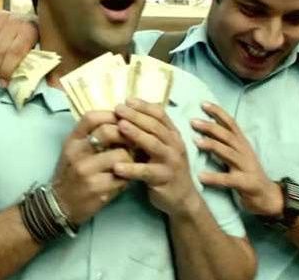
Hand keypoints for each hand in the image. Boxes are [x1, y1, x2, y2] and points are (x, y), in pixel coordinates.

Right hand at [0, 8, 38, 87]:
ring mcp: (1, 16)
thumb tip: (46, 84)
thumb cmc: (34, 37)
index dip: (7, 70)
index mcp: (30, 30)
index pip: (14, 52)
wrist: (28, 17)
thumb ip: (40, 65)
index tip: (4, 83)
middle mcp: (15, 20)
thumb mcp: (42, 48)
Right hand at [52, 111, 133, 225]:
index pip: (91, 117)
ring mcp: (86, 171)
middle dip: (127, 134)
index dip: (111, 115)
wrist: (60, 205)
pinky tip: (127, 177)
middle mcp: (77, 153)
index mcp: (72, 141)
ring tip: (132, 161)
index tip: (124, 119)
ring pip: (121, 154)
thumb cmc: (71, 174)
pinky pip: (123, 176)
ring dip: (132, 157)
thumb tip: (121, 122)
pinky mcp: (97, 188)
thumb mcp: (74, 151)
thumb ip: (91, 136)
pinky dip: (129, 175)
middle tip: (135, 140)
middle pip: (107, 131)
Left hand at [112, 99, 201, 217]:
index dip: (144, 106)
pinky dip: (131, 168)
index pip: (160, 114)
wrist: (182, 198)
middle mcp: (175, 145)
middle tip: (118, 109)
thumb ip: (150, 134)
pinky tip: (116, 166)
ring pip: (153, 144)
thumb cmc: (165, 169)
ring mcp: (171, 162)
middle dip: (136, 115)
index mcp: (173, 135)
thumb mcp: (161, 148)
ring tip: (119, 127)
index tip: (127, 100)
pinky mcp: (164, 179)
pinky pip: (146, 172)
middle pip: (155, 126)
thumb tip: (128, 114)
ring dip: (136, 134)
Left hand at [191, 102, 282, 216]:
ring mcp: (246, 166)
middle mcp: (244, 151)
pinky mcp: (246, 183)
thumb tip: (204, 130)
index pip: (231, 123)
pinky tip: (201, 176)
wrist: (268, 197)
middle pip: (227, 135)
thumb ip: (225, 143)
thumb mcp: (238, 155)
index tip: (203, 103)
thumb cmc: (247, 174)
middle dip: (210, 126)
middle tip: (193, 121)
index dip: (218, 112)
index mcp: (242, 143)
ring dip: (212, 145)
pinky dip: (215, 177)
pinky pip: (229, 179)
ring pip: (228, 152)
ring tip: (196, 141)